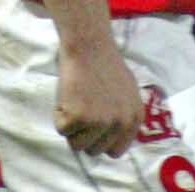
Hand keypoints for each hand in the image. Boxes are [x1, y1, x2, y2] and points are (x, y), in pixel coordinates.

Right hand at [55, 43, 143, 157]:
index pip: (115, 151)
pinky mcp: (79, 116)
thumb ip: (122, 117)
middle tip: (82, 106)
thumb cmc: (104, 63)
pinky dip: (59, 114)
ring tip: (76, 99)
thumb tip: (112, 143)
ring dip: (72, 126)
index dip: (100, 139)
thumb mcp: (126, 93)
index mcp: (134, 118)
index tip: (93, 125)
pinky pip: (62, 130)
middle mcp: (121, 123)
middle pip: (95, 151)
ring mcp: (101, 121)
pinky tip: (67, 94)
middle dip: (84, 133)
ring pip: (77, 145)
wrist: (88, 43)